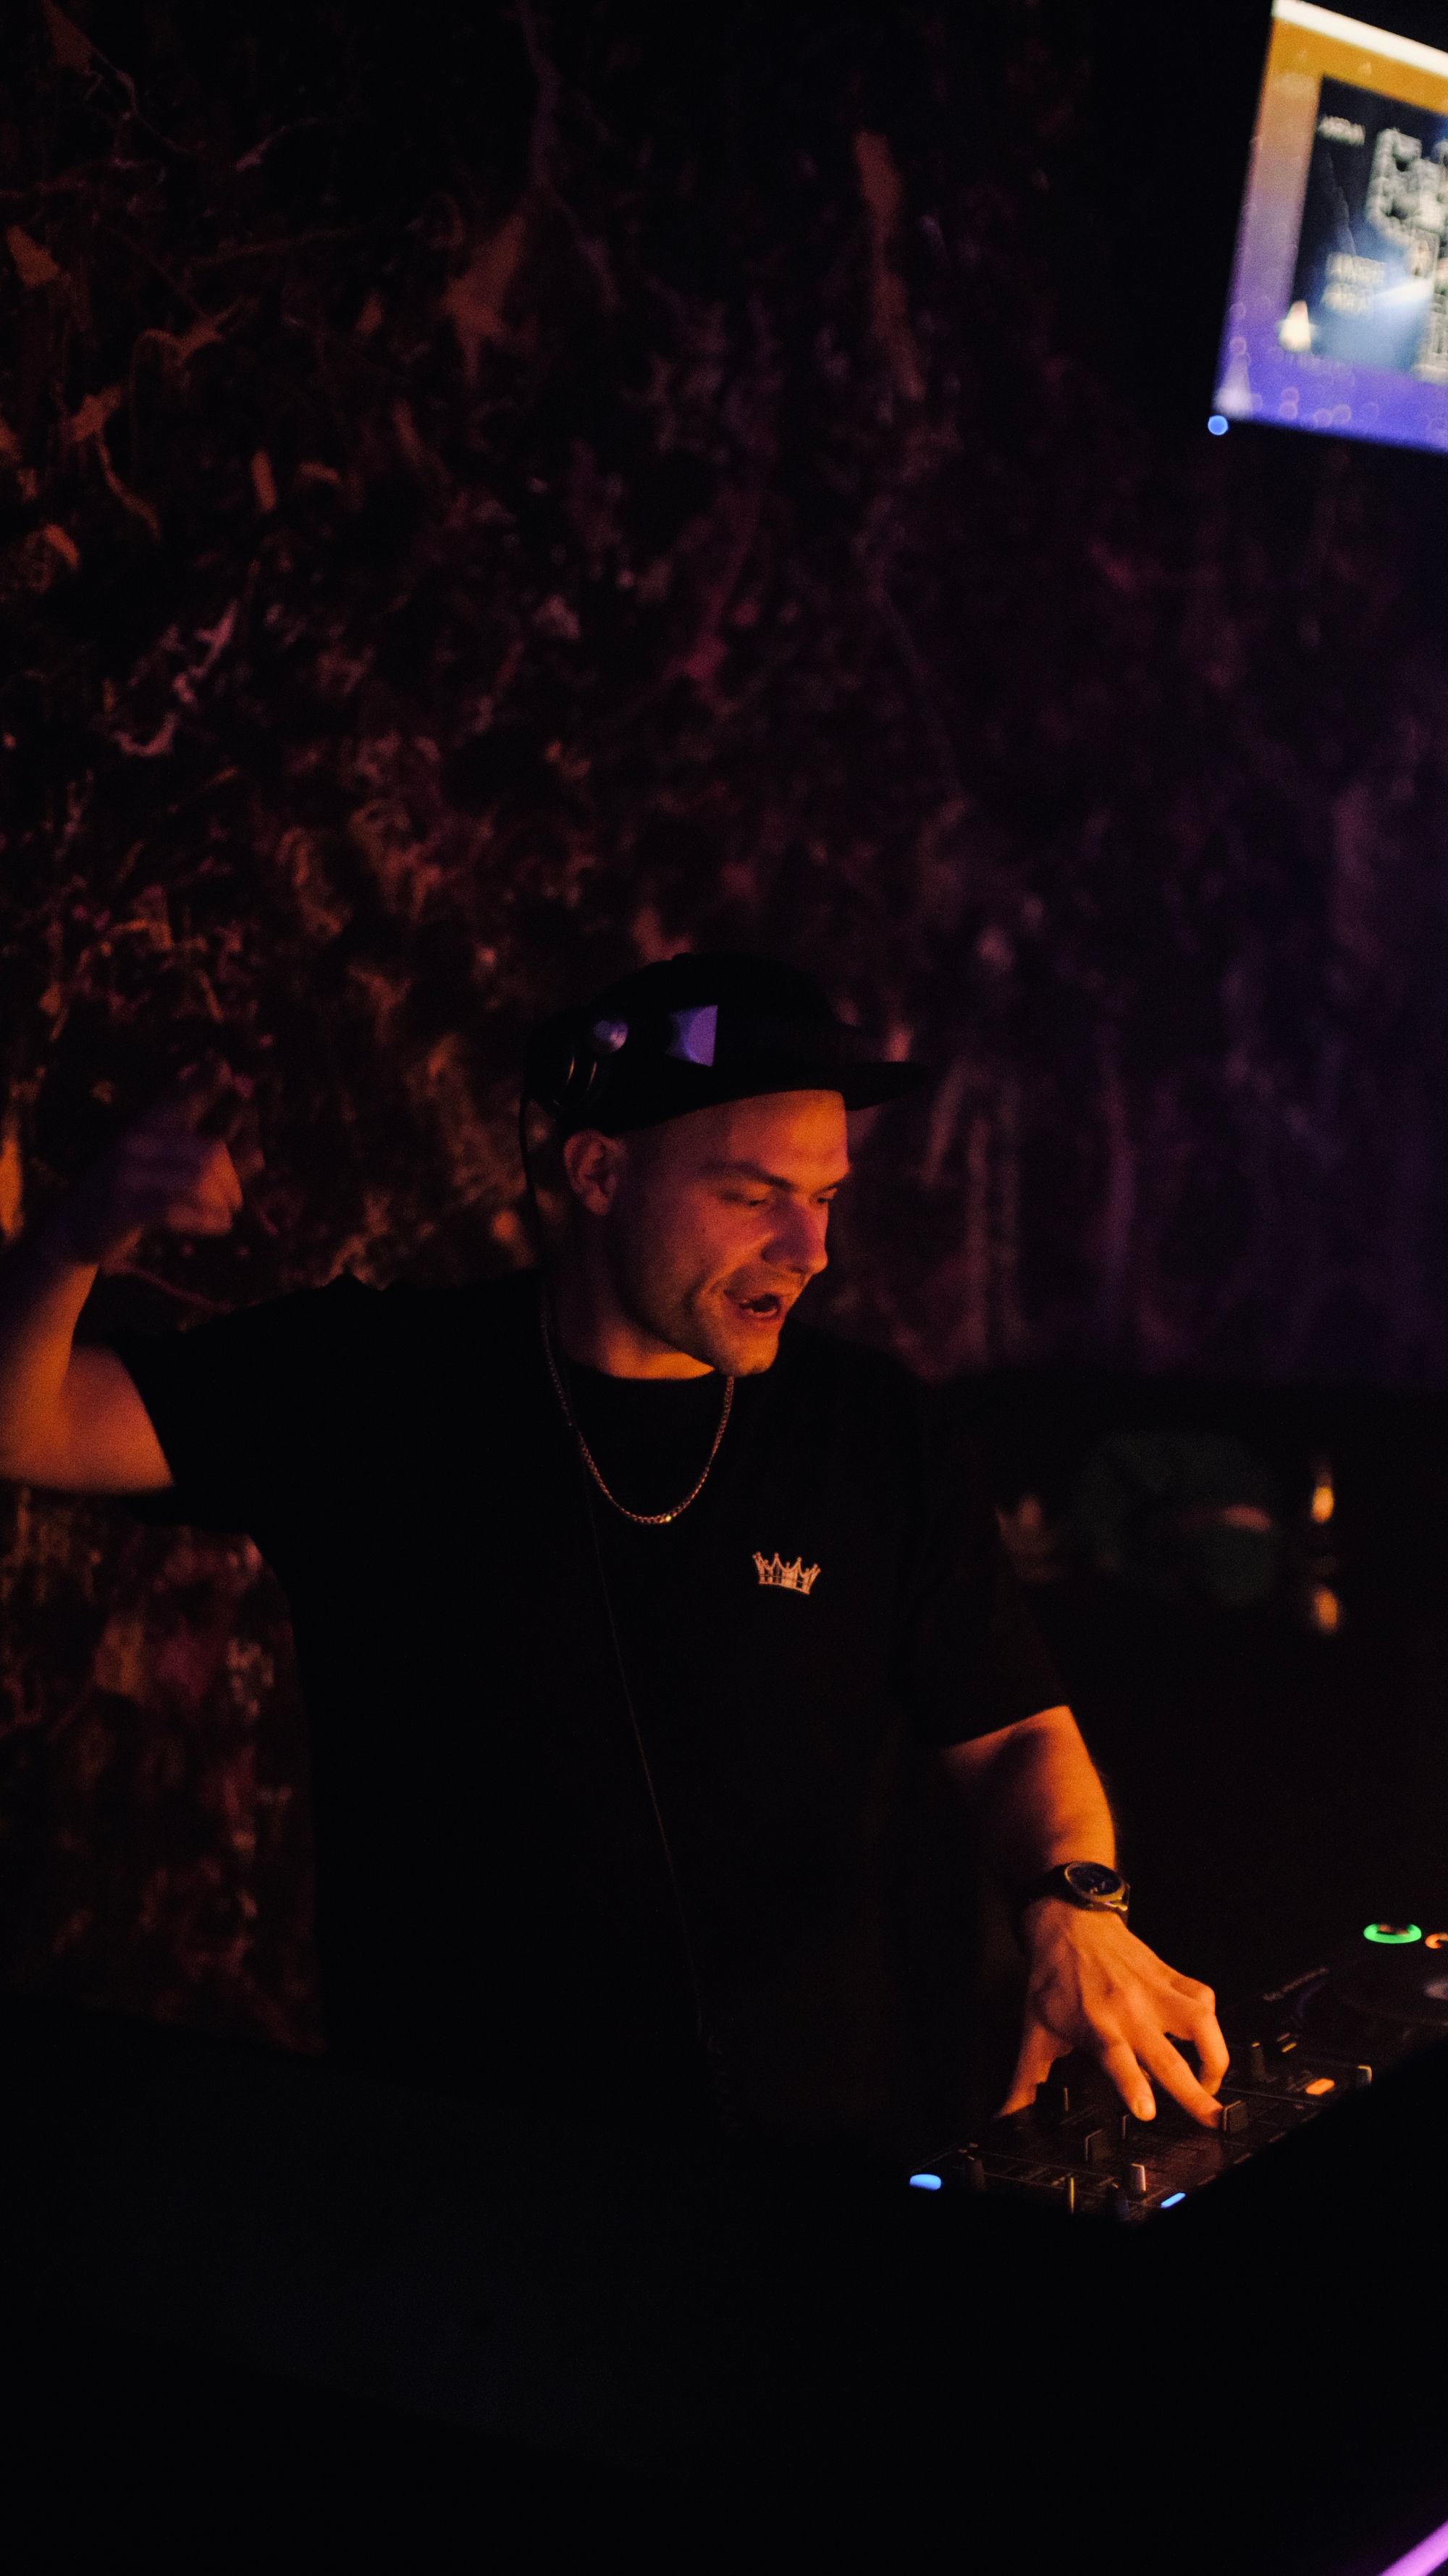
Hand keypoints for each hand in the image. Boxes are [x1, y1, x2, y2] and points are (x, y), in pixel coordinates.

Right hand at [49, 1059, 254, 1269]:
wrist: (75, 1225)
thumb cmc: (130, 1194)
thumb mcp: (165, 1169)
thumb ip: (207, 1160)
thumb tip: (259, 1153)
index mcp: (146, 1126)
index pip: (179, 1098)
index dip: (203, 1081)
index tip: (223, 1065)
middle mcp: (136, 1141)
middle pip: (208, 1152)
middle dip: (232, 1179)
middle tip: (236, 1199)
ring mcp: (128, 1172)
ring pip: (198, 1180)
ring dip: (222, 1202)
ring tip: (226, 1214)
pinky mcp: (125, 1206)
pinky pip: (178, 1211)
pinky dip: (207, 1220)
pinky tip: (219, 1226)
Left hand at [1001, 1902, 1227, 2127]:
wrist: (1068, 1921)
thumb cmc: (1054, 1974)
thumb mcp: (1035, 2029)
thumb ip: (1025, 2080)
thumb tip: (1006, 2115)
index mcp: (1097, 2025)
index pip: (1117, 2059)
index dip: (1133, 2086)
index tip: (1146, 2111)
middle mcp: (1131, 2010)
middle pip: (1168, 2055)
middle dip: (1195, 2090)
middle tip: (1213, 2118)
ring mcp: (1155, 1992)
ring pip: (1200, 2022)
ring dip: (1214, 2055)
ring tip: (1214, 2081)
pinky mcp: (1171, 1976)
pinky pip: (1203, 1997)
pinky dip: (1211, 2021)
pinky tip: (1206, 2039)